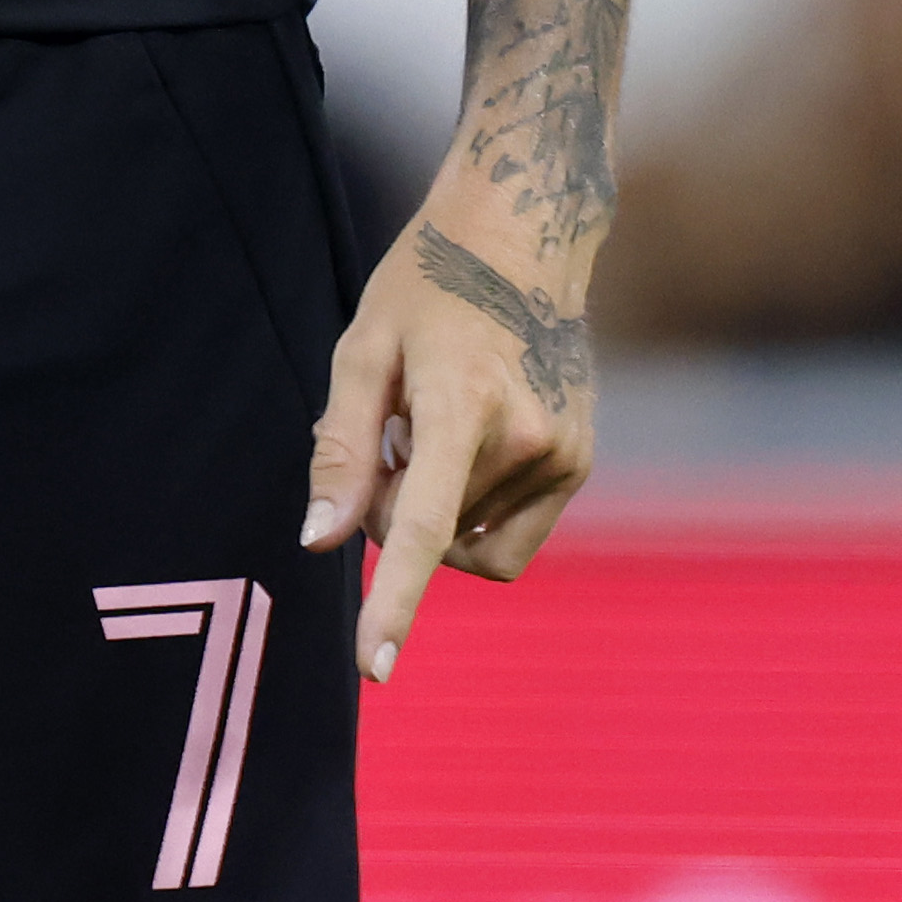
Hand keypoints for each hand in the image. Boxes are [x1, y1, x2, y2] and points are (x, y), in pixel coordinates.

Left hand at [299, 172, 599, 682]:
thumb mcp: (362, 350)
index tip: (373, 667)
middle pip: (431, 534)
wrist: (525, 233)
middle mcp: (528, 437)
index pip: (424, 527)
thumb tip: (320, 543)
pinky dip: (473, 504)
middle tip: (387, 433)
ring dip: (436, 505)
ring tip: (432, 422)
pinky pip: (509, 531)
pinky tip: (469, 435)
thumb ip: (341, 451)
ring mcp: (565, 454)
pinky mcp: (581, 462)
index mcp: (464, 404)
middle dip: (392, 506)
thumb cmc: (426, 285)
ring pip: (470, 539)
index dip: (394, 602)